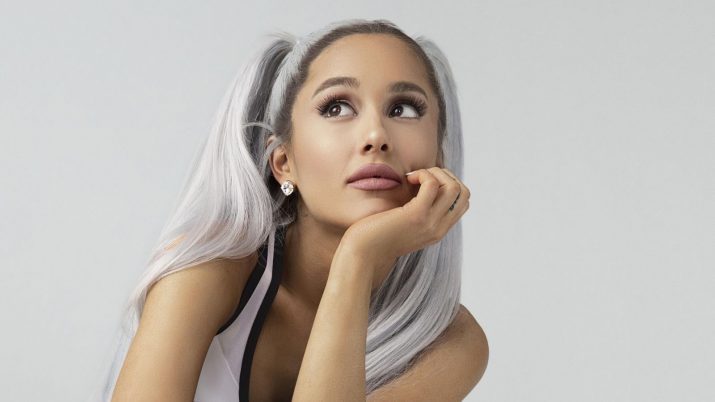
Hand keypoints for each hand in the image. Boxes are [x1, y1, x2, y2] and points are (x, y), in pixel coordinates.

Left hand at [339, 167, 470, 285]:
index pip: (462, 203)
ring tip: (414, 177)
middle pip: (463, 193)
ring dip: (435, 172)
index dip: (449, 184)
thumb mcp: (403, 226)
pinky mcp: (416, 215)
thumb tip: (418, 185)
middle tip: (421, 176)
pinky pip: (432, 184)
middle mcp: (439, 228)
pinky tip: (407, 179)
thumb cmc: (375, 236)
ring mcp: (430, 222)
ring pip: (453, 187)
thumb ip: (416, 212)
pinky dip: (423, 174)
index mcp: (437, 231)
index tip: (425, 182)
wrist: (362, 254)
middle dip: (445, 175)